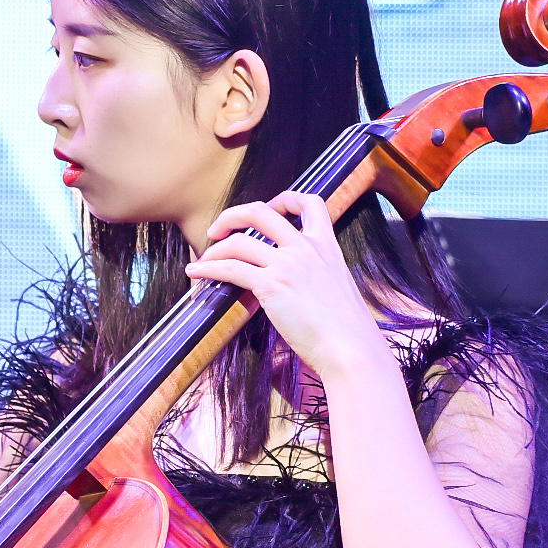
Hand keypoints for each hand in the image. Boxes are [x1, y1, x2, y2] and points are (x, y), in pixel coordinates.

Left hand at [186, 193, 386, 379]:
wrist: (350, 348)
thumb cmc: (346, 330)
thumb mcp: (338, 287)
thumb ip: (316, 275)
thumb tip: (295, 283)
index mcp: (327, 245)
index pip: (310, 202)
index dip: (283, 199)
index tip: (268, 210)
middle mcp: (306, 248)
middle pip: (260, 212)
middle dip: (232, 215)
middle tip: (218, 229)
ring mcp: (288, 265)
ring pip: (238, 242)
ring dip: (214, 249)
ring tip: (203, 260)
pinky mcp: (272, 285)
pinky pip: (230, 269)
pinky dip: (208, 268)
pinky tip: (196, 273)